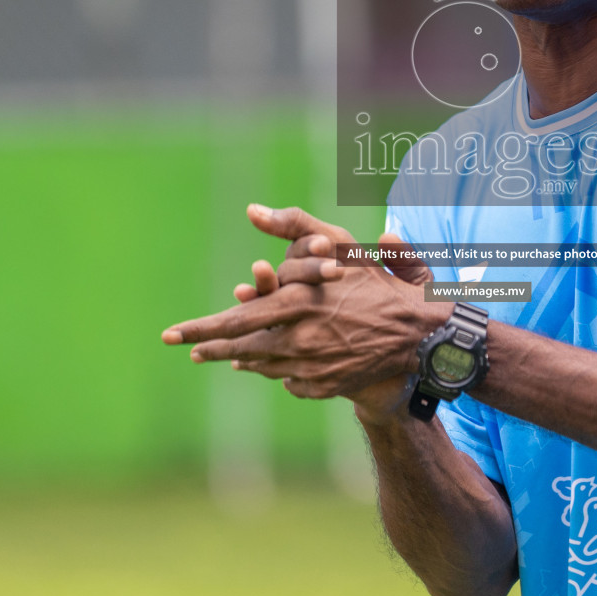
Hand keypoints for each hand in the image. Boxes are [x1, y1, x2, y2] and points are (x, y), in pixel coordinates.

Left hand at [162, 205, 443, 411]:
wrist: (423, 334)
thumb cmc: (382, 282)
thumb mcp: (342, 244)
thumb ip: (296, 224)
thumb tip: (251, 210)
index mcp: (299, 305)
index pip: (238, 319)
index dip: (203, 328)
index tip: (174, 333)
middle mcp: (301, 340)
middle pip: (242, 347)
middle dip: (209, 345)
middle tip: (182, 345)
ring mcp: (313, 367)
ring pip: (264, 364)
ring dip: (240, 358)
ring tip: (218, 354)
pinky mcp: (326, 385)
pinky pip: (289, 380)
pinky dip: (275, 371)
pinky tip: (264, 364)